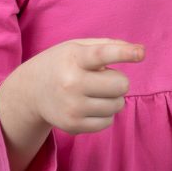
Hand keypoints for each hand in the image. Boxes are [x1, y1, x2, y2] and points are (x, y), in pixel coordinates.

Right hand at [17, 38, 144, 134]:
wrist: (30, 91)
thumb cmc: (62, 63)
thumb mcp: (78, 46)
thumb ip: (108, 45)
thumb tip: (140, 51)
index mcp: (73, 58)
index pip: (101, 54)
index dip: (123, 53)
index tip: (140, 53)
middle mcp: (71, 83)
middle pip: (120, 85)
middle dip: (119, 81)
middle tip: (103, 78)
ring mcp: (72, 107)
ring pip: (118, 105)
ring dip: (113, 98)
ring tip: (94, 92)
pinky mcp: (73, 125)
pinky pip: (108, 122)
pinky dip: (105, 113)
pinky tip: (89, 105)